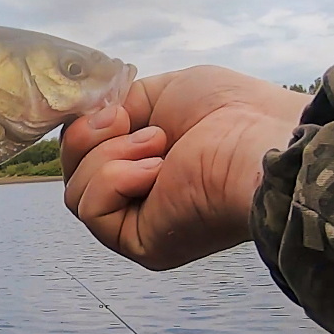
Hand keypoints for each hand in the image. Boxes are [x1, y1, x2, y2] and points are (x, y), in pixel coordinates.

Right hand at [61, 66, 312, 270]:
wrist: (259, 141)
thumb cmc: (232, 111)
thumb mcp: (164, 91)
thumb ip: (120, 104)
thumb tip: (88, 117)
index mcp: (147, 161)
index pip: (86, 151)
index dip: (83, 127)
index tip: (104, 105)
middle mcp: (140, 195)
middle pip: (73, 171)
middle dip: (88, 136)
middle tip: (124, 119)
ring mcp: (138, 221)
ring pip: (75, 192)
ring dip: (107, 155)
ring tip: (157, 143)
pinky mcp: (139, 243)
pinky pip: (90, 209)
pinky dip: (113, 180)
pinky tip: (156, 169)